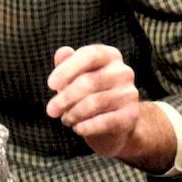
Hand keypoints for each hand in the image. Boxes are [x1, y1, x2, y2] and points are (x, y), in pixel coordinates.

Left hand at [45, 44, 176, 170]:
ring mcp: (129, 93)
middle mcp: (123, 72)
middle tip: (51, 111)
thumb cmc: (88, 94)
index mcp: (110, 56)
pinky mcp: (131, 115)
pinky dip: (87, 126)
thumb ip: (67, 63)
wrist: (113, 124)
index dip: (67, 69)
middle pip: (90, 81)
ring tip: (66, 119)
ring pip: (96, 102)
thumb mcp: (75, 77)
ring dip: (74, 113)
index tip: (50, 85)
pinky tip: (78, 129)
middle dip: (65, 97)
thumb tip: (62, 52)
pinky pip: (106, 121)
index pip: (89, 55)